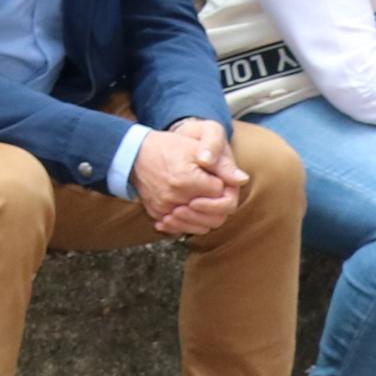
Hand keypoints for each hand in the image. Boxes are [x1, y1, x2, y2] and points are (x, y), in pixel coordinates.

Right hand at [130, 119, 251, 236]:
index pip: (223, 197)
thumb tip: (242, 180)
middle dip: (220, 207)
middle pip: (215, 218)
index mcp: (187, 180)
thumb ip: (221, 165)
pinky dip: (186, 224)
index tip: (219, 180)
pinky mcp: (157, 213)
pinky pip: (179, 228)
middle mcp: (175, 198)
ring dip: (206, 219)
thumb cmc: (167, 147)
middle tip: (215, 195)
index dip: (227, 189)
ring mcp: (165, 208)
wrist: (133, 153)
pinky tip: (187, 214)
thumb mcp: (195, 147)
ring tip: (203, 205)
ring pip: (199, 227)